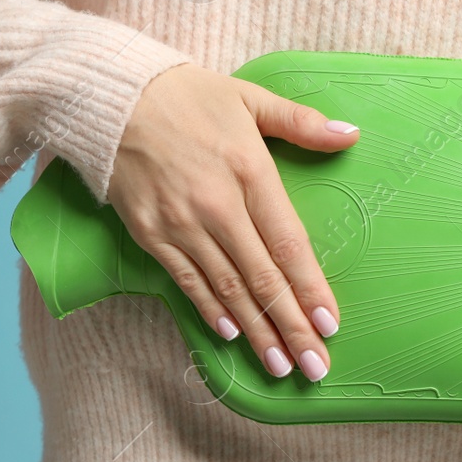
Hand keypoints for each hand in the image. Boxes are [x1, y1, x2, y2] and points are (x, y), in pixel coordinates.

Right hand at [108, 64, 360, 381]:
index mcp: (250, 171)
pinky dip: (208, 309)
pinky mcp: (149, 233)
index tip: (330, 324)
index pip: (288, 243)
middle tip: (314, 366)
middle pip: (262, 277)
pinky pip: (186, 280)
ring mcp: (181, 223)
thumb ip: (302, 123)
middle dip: (291, 327)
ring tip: (279, 364)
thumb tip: (350, 135)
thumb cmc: (188, 95)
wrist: (110, 96)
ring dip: (255, 330)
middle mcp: (217, 204)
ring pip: (227, 288)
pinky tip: (230, 334)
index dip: (310, 288)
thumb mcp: (250, 98)